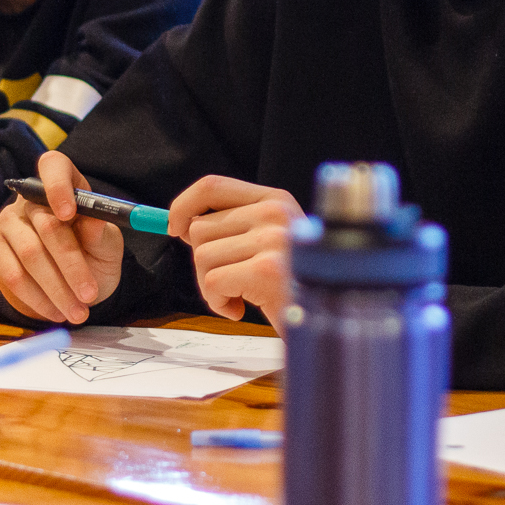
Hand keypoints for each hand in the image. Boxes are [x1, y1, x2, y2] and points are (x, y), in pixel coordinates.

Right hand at [0, 150, 124, 324]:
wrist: (74, 284)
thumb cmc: (94, 255)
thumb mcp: (107, 246)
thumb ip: (101, 234)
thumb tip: (95, 224)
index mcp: (62, 183)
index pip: (53, 166)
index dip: (58, 186)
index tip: (70, 213)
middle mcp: (28, 198)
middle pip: (46, 225)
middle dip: (71, 265)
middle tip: (89, 295)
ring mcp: (7, 223)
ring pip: (29, 256)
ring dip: (56, 290)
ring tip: (78, 312)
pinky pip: (12, 276)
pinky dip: (37, 299)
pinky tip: (55, 312)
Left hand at [168, 176, 304, 331]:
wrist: (329, 319)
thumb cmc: (293, 286)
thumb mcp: (269, 243)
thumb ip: (233, 227)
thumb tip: (182, 225)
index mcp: (275, 199)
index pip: (212, 186)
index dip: (183, 205)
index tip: (174, 228)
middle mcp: (275, 212)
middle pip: (200, 229)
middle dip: (204, 263)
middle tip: (230, 282)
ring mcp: (272, 239)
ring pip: (202, 257)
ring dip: (211, 286)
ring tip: (240, 296)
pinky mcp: (266, 269)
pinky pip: (212, 282)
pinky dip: (218, 302)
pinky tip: (242, 308)